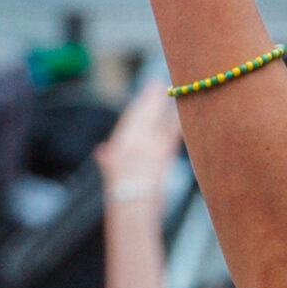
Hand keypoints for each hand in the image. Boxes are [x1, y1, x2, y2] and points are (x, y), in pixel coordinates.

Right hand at [96, 80, 180, 199]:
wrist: (131, 204)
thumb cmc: (119, 191)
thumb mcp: (109, 171)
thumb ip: (106, 159)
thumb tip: (102, 151)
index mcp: (120, 142)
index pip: (132, 116)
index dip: (141, 102)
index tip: (148, 89)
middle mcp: (134, 139)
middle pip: (145, 112)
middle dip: (152, 96)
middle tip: (159, 83)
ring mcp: (150, 144)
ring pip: (160, 118)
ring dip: (167, 104)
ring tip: (175, 91)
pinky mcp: (164, 152)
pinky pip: (174, 131)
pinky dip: (178, 121)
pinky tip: (185, 112)